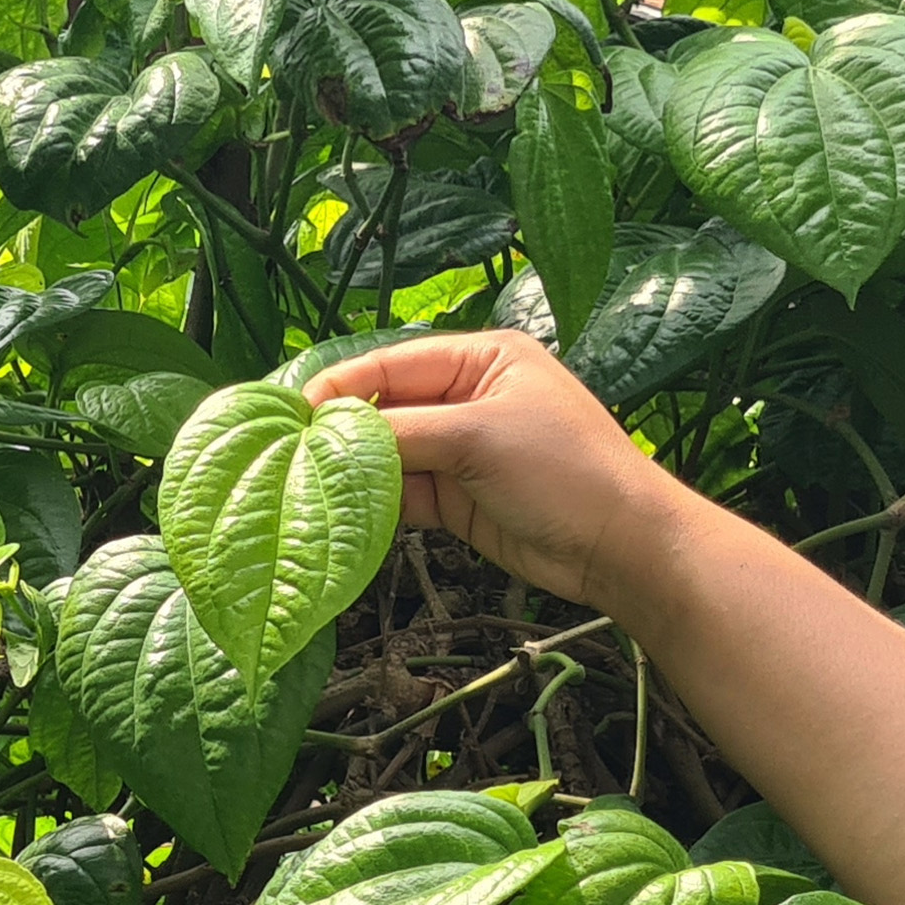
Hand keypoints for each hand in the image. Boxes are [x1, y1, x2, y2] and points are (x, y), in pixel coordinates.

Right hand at [305, 332, 703, 619]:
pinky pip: (400, 493)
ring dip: (352, 472)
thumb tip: (329, 435)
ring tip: (302, 487)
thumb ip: (402, 432)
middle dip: (339, 432)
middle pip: (383, 408)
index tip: (289, 415)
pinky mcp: (456, 497)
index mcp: (480, 358)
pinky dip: (373, 503)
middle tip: (285, 456)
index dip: (339, 387)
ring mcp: (460, 449)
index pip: (390, 363)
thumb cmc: (566, 472)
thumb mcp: (480, 436)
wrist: (618, 546)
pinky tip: (339, 512)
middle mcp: (466, 396)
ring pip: (387, 455)